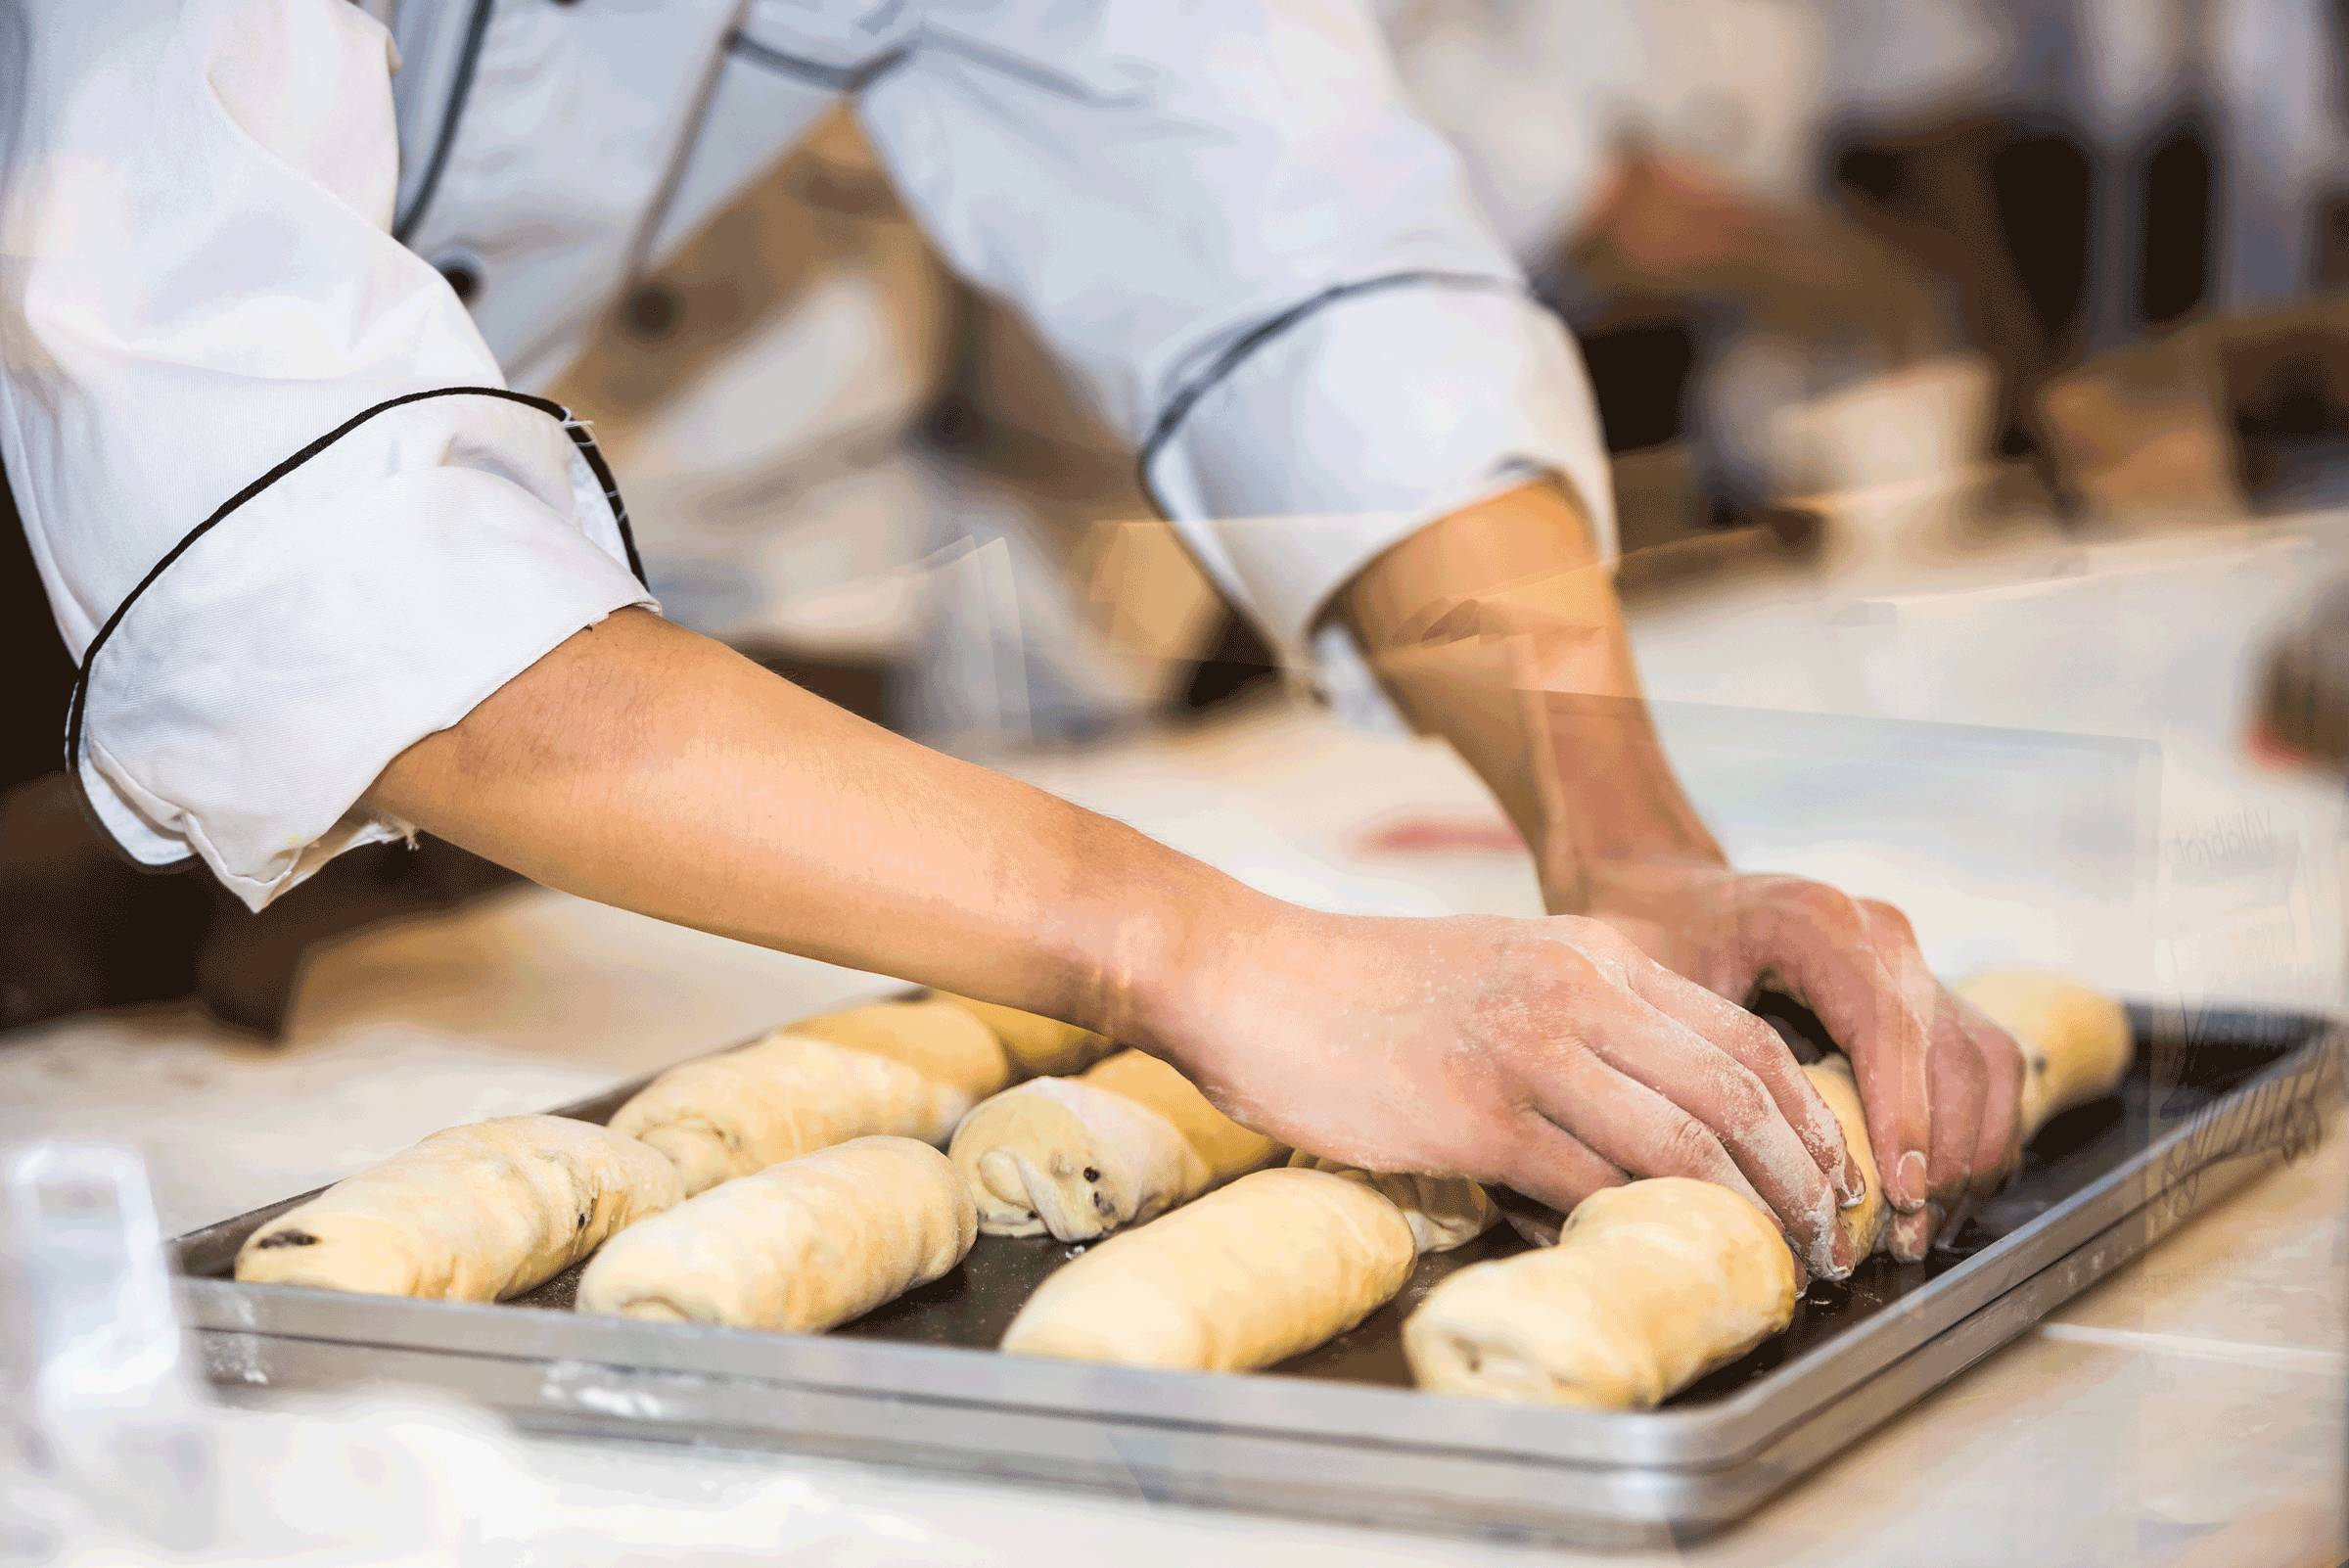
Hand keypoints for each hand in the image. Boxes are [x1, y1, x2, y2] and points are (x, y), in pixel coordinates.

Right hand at [1147, 901, 1867, 1276]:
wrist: (1246, 973)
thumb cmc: (1355, 985)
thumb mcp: (1494, 966)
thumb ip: (1573, 1017)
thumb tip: (1637, 1107)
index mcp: (1592, 956)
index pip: (1745, 1037)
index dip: (1810, 1118)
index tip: (1833, 1179)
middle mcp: (1579, 992)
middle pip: (1740, 1089)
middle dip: (1807, 1178)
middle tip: (1831, 1242)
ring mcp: (1530, 1049)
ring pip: (1685, 1140)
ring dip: (1747, 1214)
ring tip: (1773, 1265)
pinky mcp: (1475, 1111)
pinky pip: (1590, 1179)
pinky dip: (1641, 1225)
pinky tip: (1661, 1257)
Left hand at [1558, 858, 2025, 1228]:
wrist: (1667, 896)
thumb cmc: (1651, 942)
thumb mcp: (1653, 990)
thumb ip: (1693, 1059)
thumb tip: (1717, 1166)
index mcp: (1819, 921)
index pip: (1890, 1024)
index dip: (1903, 1115)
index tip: (1898, 1193)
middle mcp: (1882, 936)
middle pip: (1954, 1054)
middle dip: (1942, 1157)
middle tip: (1906, 1240)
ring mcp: (1912, 963)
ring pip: (1985, 1066)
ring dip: (1968, 1157)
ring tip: (1921, 1233)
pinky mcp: (1925, 996)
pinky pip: (1982, 1069)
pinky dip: (1972, 1137)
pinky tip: (1932, 1201)